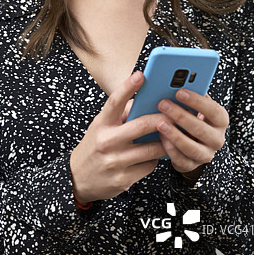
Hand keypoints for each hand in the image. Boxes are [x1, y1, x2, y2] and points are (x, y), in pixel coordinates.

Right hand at [70, 71, 167, 202]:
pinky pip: (149, 165)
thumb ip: (120, 113)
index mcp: (101, 125)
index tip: (141, 75)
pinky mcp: (124, 179)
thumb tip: (144, 99)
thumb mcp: (100, 127)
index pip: (114, 102)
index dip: (128, 87)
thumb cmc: (94, 148)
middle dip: (162, 119)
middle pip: (141, 126)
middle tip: (175, 114)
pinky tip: (154, 155)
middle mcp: (107, 142)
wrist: (78, 179)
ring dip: (165, 141)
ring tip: (172, 135)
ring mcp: (115, 162)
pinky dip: (155, 159)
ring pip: (151, 149)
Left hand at [156, 90, 228, 176]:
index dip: (196, 101)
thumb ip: (191, 96)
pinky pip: (181, 160)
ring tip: (160, 123)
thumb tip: (176, 82)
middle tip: (163, 104)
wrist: (193, 143)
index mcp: (220, 120)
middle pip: (201, 129)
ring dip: (174, 134)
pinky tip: (160, 138)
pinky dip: (170, 149)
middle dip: (181, 116)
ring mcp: (206, 154)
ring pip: (191, 147)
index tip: (179, 91)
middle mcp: (217, 139)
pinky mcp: (192, 165)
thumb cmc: (192, 118)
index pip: (213, 110)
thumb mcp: (196, 107)